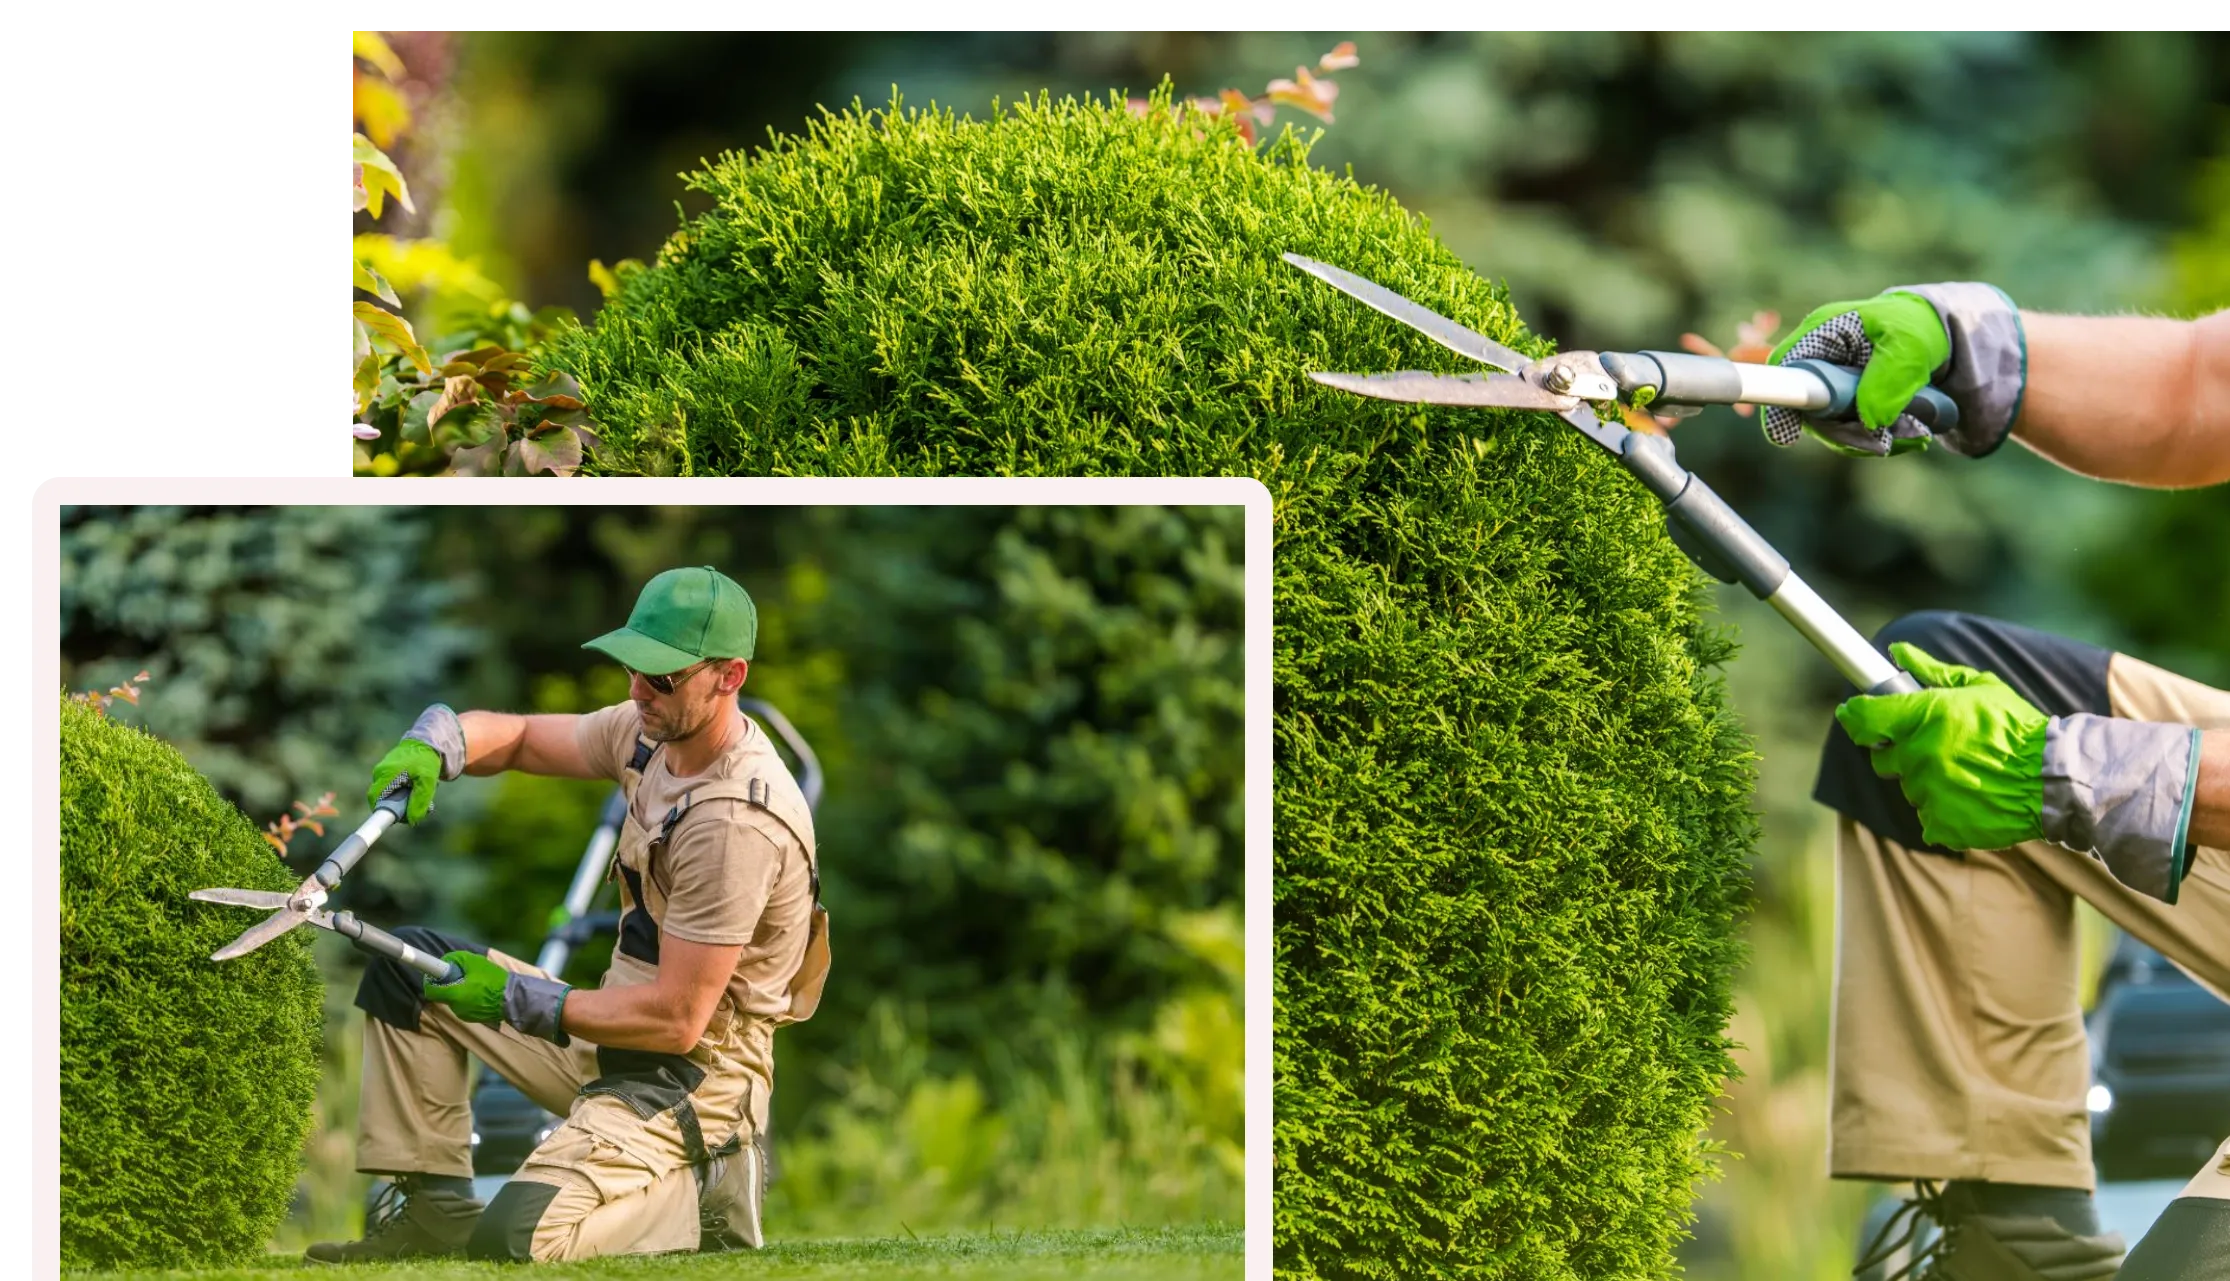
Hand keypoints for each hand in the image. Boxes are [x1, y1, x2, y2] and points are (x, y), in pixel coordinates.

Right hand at [366, 704, 466, 823]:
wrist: (429, 742)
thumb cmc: (427, 760)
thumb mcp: (427, 782)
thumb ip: (420, 802)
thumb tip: (412, 820)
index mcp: (386, 773)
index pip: (374, 798)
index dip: (381, 811)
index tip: (394, 818)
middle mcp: (381, 772)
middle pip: (383, 798)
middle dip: (399, 806)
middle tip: (417, 807)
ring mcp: (384, 771)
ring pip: (390, 794)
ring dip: (405, 799)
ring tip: (421, 792)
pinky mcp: (390, 771)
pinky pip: (394, 787)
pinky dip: (405, 791)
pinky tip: (417, 786)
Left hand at [422, 950, 573, 1043]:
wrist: (513, 999)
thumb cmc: (494, 980)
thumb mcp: (474, 962)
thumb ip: (456, 959)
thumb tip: (445, 961)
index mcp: (454, 994)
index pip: (430, 990)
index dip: (429, 981)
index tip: (432, 975)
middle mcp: (456, 1007)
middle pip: (443, 994)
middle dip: (448, 984)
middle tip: (461, 975)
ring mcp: (464, 1015)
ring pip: (454, 1000)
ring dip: (460, 991)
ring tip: (476, 983)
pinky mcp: (473, 1018)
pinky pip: (464, 1006)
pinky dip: (468, 999)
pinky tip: (481, 992)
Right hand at [1764, 291, 1948, 457]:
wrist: (1933, 334)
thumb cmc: (1916, 326)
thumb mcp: (1911, 344)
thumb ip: (1890, 376)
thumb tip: (1871, 422)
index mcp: (1821, 333)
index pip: (1786, 369)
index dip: (1781, 403)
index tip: (1788, 437)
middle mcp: (1816, 362)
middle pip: (1808, 410)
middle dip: (1846, 432)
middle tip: (1887, 441)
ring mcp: (1827, 387)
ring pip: (1831, 428)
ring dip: (1870, 440)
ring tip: (1914, 433)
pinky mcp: (1842, 406)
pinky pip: (1850, 434)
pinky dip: (1879, 440)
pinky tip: (1910, 434)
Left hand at [1833, 641, 2047, 851]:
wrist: (2055, 778)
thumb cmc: (2018, 728)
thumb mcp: (1981, 687)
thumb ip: (1932, 670)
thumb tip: (1898, 650)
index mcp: (1924, 717)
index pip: (1864, 718)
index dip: (1856, 716)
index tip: (1854, 715)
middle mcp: (1919, 755)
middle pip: (1883, 758)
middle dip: (1901, 753)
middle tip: (1936, 748)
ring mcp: (1928, 792)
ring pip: (1909, 788)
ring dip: (1927, 781)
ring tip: (1966, 773)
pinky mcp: (1941, 823)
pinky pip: (1927, 817)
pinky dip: (1943, 810)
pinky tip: (1971, 797)